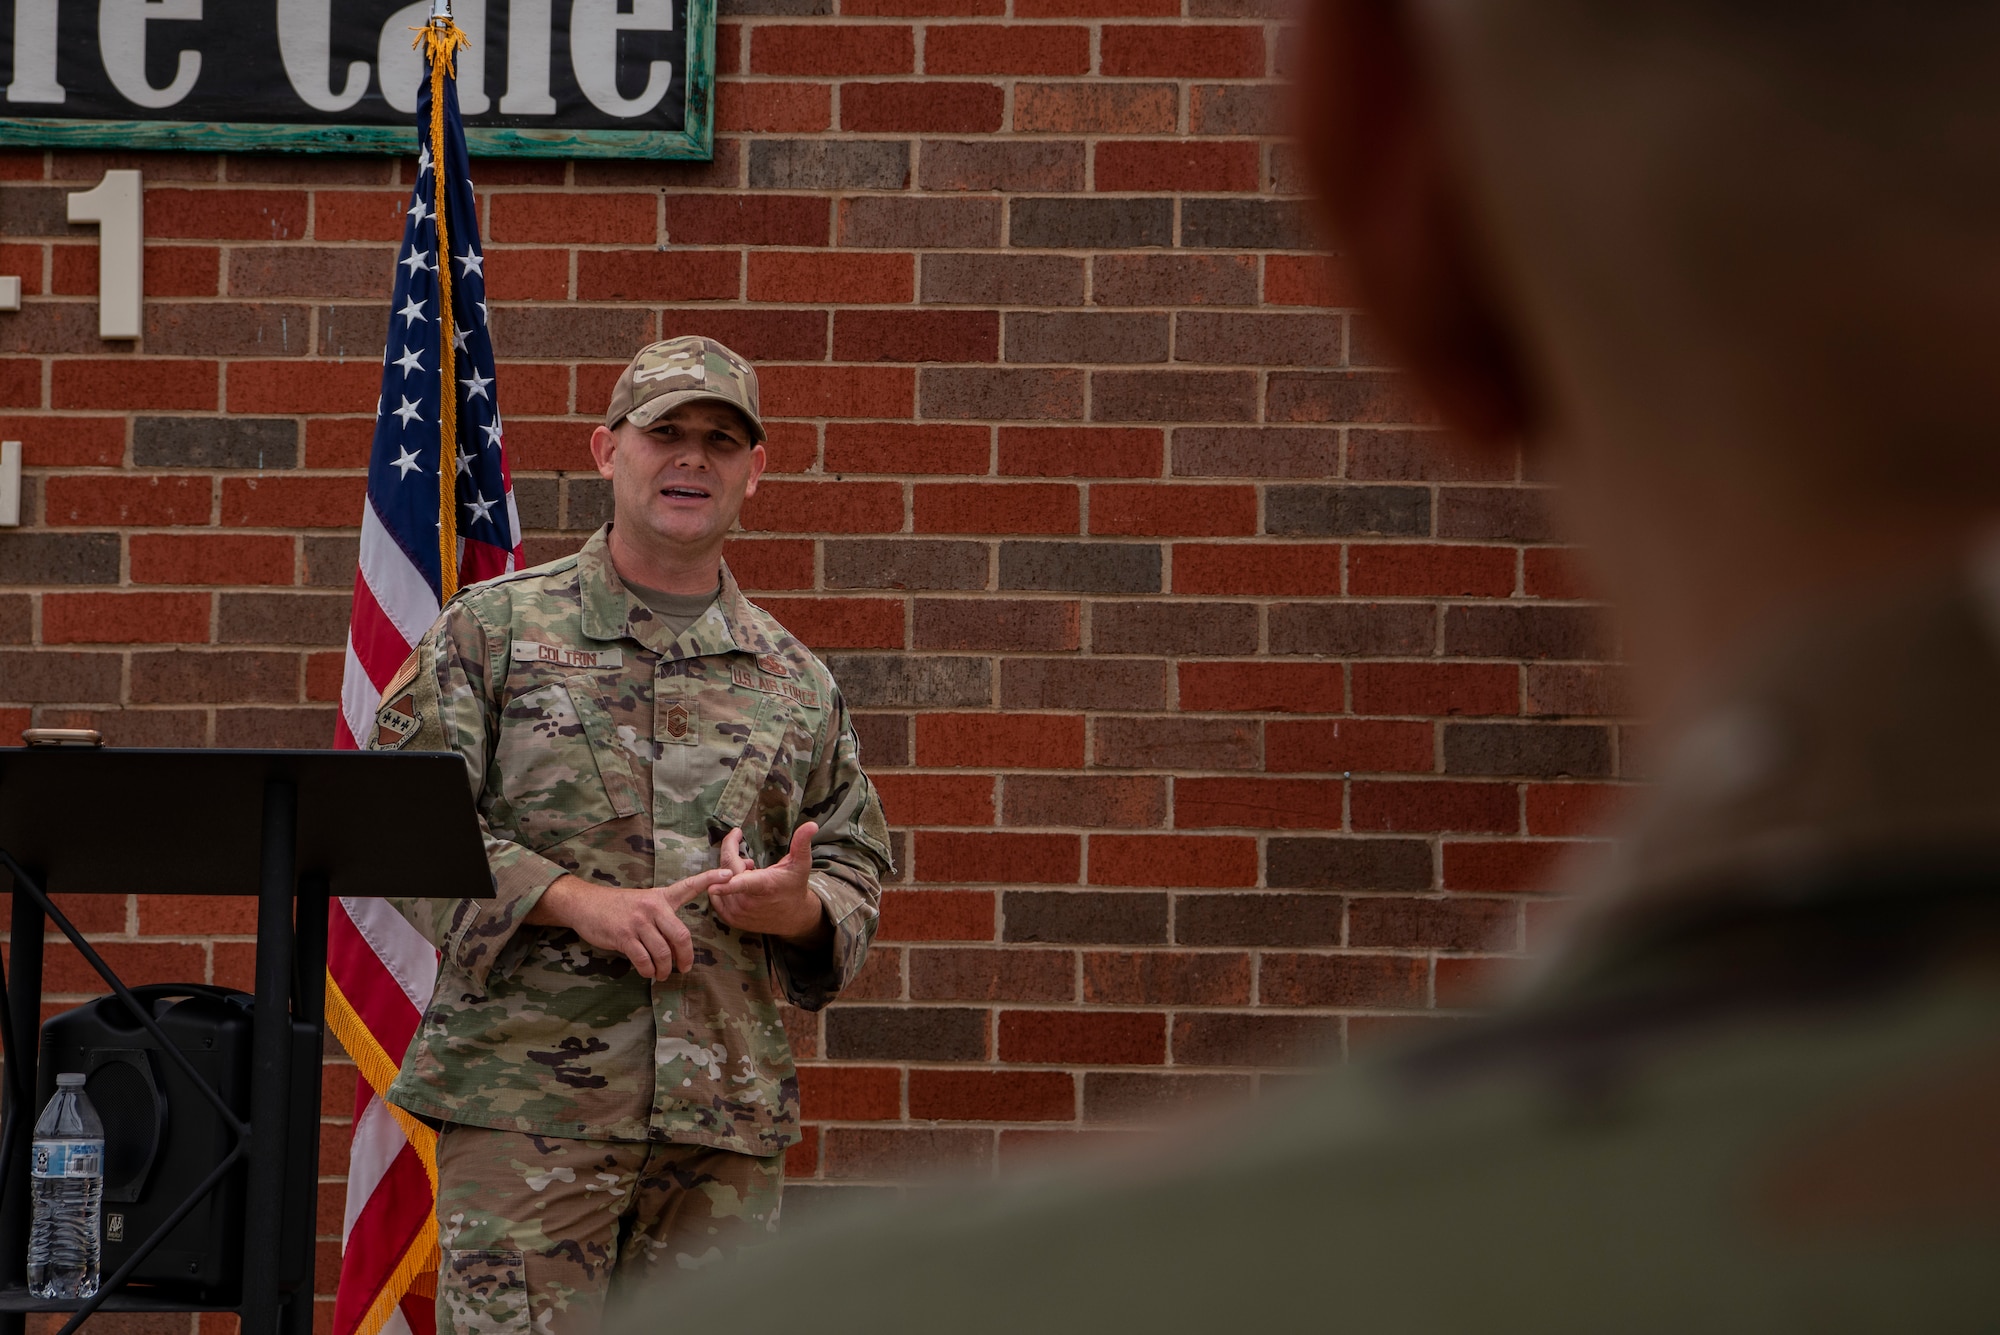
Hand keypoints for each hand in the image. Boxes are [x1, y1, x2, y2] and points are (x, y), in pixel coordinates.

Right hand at [527, 868, 734, 979]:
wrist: (586, 905)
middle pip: (681, 936)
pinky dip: (649, 970)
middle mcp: (653, 907)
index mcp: (661, 897)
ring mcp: (638, 922)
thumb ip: (663, 916)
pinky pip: (644, 960)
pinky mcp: (624, 936)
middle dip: (686, 957)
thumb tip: (679, 945)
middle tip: (684, 968)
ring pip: (663, 952)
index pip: (689, 886)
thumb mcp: (644, 901)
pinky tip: (648, 971)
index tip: (730, 876)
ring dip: (665, 968)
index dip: (710, 880)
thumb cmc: (618, 907)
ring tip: (662, 973)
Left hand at [710, 822, 828, 944]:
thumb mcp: (801, 863)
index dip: (726, 885)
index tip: (712, 886)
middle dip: (733, 855)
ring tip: (750, 873)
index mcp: (763, 886)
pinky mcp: (731, 918)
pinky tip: (740, 883)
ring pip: (719, 881)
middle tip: (751, 860)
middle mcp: (747, 902)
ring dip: (730, 871)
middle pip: (726, 869)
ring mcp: (737, 912)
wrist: (793, 917)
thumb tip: (812, 825)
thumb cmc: (795, 885)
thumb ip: (801, 843)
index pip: (742, 884)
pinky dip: (723, 885)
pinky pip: (716, 895)